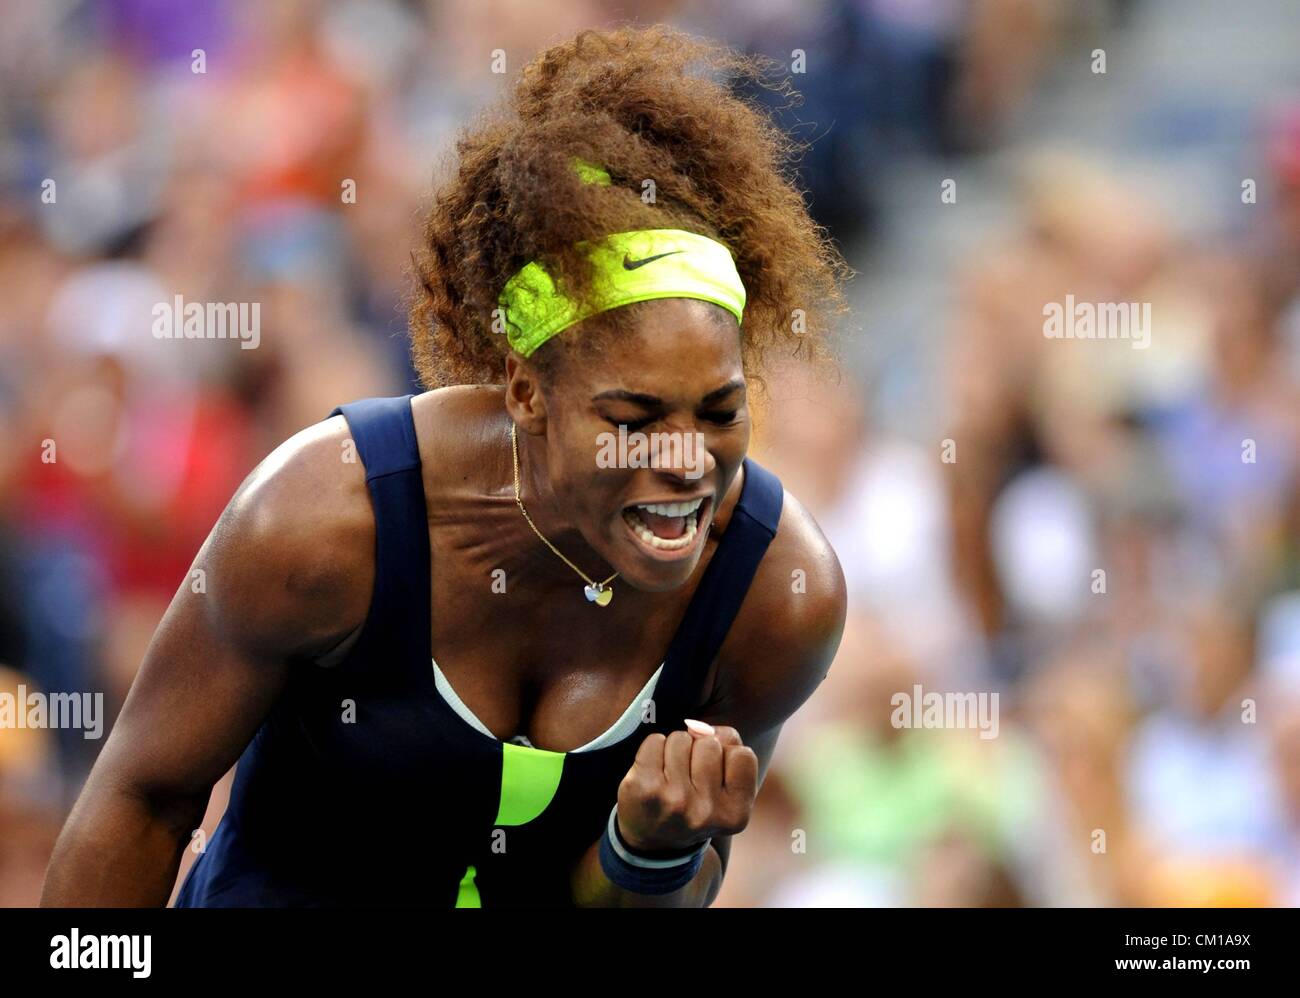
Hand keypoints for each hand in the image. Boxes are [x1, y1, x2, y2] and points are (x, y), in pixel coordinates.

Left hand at [614, 719, 757, 853]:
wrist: (653, 842)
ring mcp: (673, 800)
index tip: (716, 775)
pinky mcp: (644, 788)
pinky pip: (655, 740)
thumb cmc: (696, 803)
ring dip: (675, 749)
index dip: (728, 756)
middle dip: (698, 750)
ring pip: (681, 738)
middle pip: (709, 743)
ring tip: (670, 774)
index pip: (743, 755)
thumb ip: (729, 748)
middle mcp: (705, 811)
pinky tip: (653, 772)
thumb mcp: (726, 789)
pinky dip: (654, 748)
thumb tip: (699, 727)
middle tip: (689, 776)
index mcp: (735, 814)